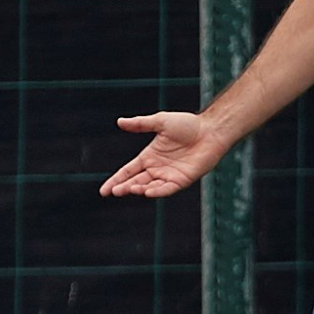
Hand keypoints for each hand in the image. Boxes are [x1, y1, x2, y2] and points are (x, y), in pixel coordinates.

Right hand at [100, 111, 228, 197]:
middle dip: (124, 187)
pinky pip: (167, 189)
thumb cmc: (187, 124)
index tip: (104, 190)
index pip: (128, 171)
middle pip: (136, 181)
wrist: (209, 130)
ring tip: (129, 189)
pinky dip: (157, 191)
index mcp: (149, 156)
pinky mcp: (182, 180)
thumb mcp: (160, 121)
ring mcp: (169, 175)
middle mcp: (157, 168)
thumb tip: (120, 121)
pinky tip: (148, 191)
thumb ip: (140, 124)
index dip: (116, 180)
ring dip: (139, 189)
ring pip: (150, 187)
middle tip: (113, 192)